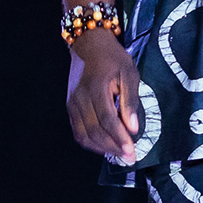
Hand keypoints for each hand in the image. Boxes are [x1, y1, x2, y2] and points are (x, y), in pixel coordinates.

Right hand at [65, 29, 142, 162]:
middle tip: (129, 158)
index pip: (107, 120)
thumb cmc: (113, 58)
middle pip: (95, 131)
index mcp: (96, 87)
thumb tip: (133, 128)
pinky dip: (90, 143)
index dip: (119, 138)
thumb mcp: (129, 73)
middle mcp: (80, 98)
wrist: (88, 44)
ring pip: (84, 134)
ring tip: (119, 154)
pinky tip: (104, 146)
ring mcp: (72, 103)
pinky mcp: (70, 107)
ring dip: (102, 148)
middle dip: (113, 148)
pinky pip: (77, 131)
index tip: (132, 152)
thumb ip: (130, 100)